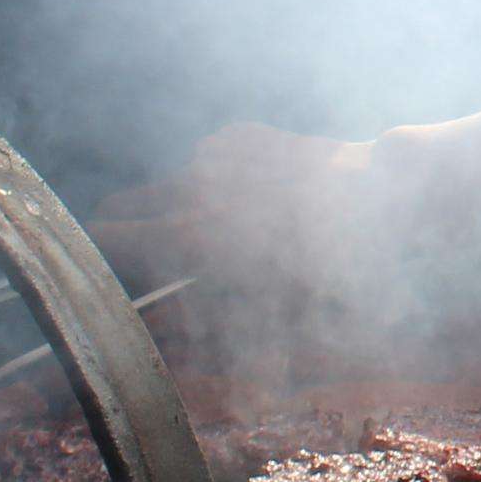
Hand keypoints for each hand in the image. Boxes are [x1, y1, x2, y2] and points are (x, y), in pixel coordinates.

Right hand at [89, 123, 385, 300]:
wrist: (375, 195)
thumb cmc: (327, 262)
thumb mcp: (270, 304)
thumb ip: (215, 321)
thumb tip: (185, 347)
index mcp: (186, 236)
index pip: (108, 234)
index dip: (104, 247)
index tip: (105, 255)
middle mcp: (189, 190)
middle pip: (125, 202)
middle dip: (130, 220)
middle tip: (145, 234)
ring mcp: (214, 157)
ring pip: (175, 178)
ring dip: (186, 195)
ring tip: (228, 212)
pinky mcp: (241, 134)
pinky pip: (212, 153)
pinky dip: (223, 167)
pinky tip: (259, 182)